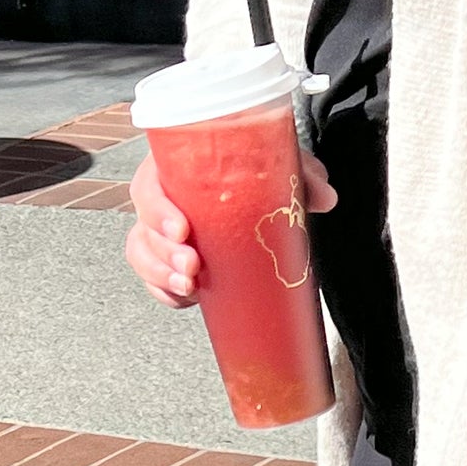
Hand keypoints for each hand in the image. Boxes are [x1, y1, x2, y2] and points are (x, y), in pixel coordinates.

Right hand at [124, 143, 336, 308]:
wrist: (253, 185)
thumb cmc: (253, 170)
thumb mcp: (278, 167)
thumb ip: (301, 175)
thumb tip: (324, 197)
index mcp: (175, 169)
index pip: (149, 186)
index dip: (158, 210)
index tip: (182, 230)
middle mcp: (163, 198)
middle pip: (144, 226)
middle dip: (163, 252)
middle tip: (193, 266)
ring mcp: (161, 231)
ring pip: (142, 253)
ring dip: (160, 274)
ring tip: (188, 286)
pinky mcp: (168, 257)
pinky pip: (153, 278)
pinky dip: (164, 291)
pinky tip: (185, 298)